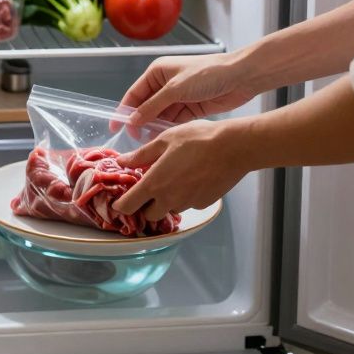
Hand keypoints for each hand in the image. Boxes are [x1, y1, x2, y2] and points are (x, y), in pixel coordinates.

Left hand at [111, 120, 254, 221]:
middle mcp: (169, 199)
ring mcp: (188, 203)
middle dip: (145, 205)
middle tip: (149, 188)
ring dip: (166, 201)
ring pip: (169, 210)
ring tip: (172, 180)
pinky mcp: (203, 204)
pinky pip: (187, 205)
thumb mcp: (164, 140)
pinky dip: (184, 197)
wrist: (233, 148)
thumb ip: (141, 154)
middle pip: (149, 214)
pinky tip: (190, 180)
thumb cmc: (197, 139)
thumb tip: (121, 161)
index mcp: (154, 184)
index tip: (120, 200)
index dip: (121, 205)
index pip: (128, 206)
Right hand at [120, 52, 260, 128]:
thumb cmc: (206, 75)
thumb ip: (152, 106)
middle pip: (146, 107)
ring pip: (160, 116)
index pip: (134, 94)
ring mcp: (179, 97)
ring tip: (150, 143)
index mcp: (157, 73)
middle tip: (136, 141)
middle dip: (141, 122)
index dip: (124, 111)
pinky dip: (169, 129)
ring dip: (155, 128)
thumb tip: (133, 121)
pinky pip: (174, 121)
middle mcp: (165, 84)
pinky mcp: (191, 108)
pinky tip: (165, 140)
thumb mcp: (175, 89)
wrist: (240, 77)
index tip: (115, 129)